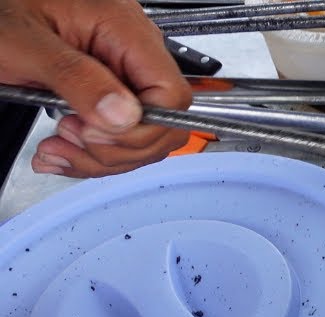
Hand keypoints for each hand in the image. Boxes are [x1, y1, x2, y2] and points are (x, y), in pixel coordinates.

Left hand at [0, 0, 192, 177]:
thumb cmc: (0, 14)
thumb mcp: (26, 43)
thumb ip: (76, 77)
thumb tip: (124, 115)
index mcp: (123, 29)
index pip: (171, 95)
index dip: (142, 127)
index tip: (96, 131)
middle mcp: (133, 53)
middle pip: (163, 125)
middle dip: (118, 148)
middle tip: (70, 136)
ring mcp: (124, 76)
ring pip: (143, 141)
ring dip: (99, 158)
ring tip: (56, 148)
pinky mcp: (110, 96)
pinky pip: (121, 140)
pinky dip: (90, 157)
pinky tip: (61, 151)